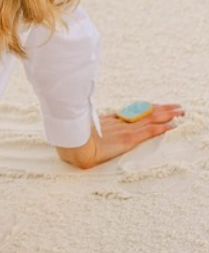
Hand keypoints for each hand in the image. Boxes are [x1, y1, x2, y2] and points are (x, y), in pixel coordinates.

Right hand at [57, 101, 183, 169]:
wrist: (72, 146)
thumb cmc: (74, 141)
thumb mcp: (85, 130)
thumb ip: (92, 128)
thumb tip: (93, 127)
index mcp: (110, 121)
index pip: (134, 112)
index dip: (148, 108)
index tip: (159, 105)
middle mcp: (119, 122)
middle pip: (145, 112)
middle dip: (162, 109)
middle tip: (177, 106)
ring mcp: (124, 130)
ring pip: (150, 119)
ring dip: (167, 115)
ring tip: (181, 112)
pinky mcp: (127, 139)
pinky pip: (148, 131)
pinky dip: (161, 128)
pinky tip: (171, 126)